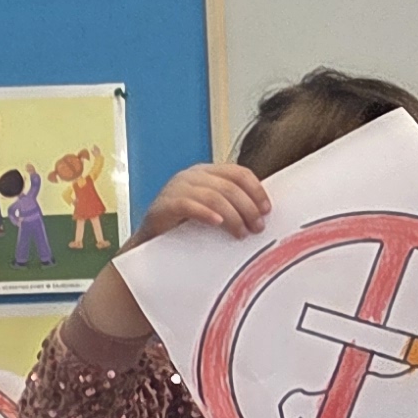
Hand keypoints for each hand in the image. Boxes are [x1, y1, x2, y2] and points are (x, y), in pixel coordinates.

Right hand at [137, 161, 272, 243]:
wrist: (150, 244)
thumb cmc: (183, 228)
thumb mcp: (212, 210)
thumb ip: (232, 205)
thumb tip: (262, 213)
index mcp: (207, 172)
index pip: (239, 173)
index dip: (256, 190)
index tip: (267, 210)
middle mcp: (192, 176)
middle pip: (229, 186)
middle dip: (248, 208)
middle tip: (257, 227)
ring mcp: (176, 188)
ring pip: (213, 196)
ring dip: (233, 215)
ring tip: (241, 232)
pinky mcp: (164, 204)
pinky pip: (189, 205)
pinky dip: (206, 214)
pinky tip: (217, 223)